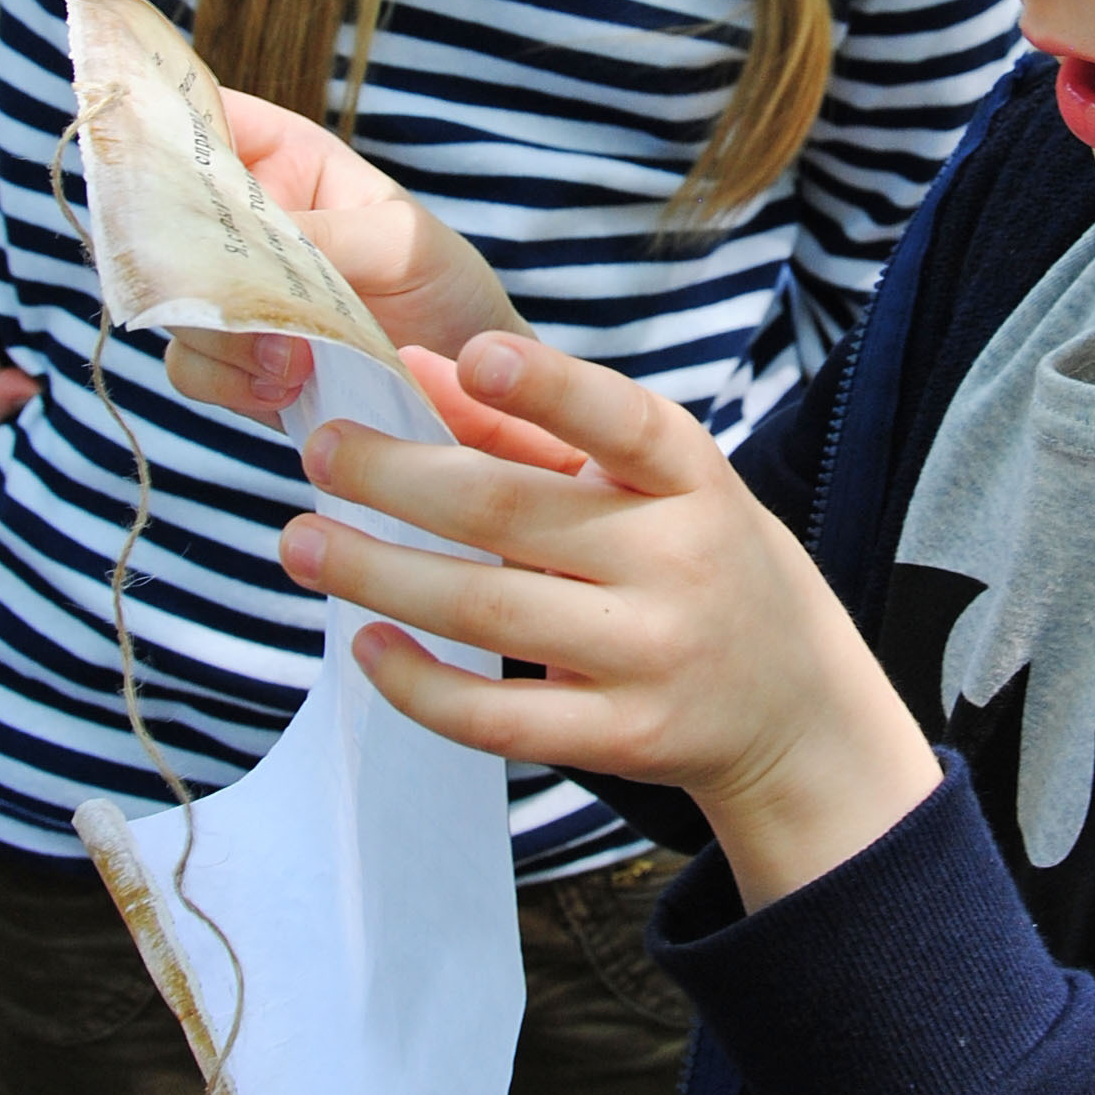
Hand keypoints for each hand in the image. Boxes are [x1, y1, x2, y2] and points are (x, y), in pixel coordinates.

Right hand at [165, 91, 525, 426]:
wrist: (466, 373)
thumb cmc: (439, 276)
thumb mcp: (398, 242)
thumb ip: (326, 236)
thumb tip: (250, 247)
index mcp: (279, 157)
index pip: (199, 117)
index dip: (159, 126)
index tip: (152, 163)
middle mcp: (241, 220)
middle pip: (163, 222)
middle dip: (193, 267)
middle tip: (247, 300)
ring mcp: (231, 290)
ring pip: (171, 304)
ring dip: (220, 337)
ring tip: (292, 362)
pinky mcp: (232, 359)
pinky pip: (191, 368)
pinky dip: (229, 383)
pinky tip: (285, 388)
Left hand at [279, 335, 941, 914]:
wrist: (794, 702)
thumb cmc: (695, 558)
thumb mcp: (647, 482)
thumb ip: (532, 428)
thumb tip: (419, 368)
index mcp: (690, 476)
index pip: (622, 421)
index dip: (548, 389)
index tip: (472, 356)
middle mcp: (679, 560)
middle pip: (512, 513)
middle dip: (397, 479)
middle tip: (319, 450)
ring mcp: (652, 655)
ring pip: (487, 611)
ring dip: (377, 573)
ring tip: (300, 541)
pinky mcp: (622, 737)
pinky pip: (499, 718)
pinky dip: (420, 684)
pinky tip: (365, 641)